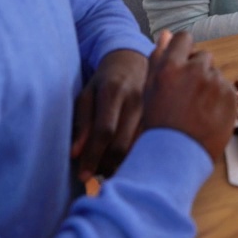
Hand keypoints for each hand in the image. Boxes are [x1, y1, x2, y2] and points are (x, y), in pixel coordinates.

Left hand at [71, 49, 146, 181]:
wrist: (135, 62)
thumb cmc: (104, 82)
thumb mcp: (87, 94)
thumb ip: (82, 122)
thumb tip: (75, 154)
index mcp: (114, 92)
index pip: (104, 131)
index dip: (92, 156)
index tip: (83, 176)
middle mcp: (137, 101)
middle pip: (122, 144)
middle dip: (105, 165)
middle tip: (93, 173)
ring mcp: (152, 110)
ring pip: (136, 148)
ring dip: (119, 164)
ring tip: (105, 168)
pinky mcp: (161, 117)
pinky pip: (146, 145)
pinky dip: (133, 157)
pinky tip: (122, 159)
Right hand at [140, 31, 235, 159]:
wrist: (176, 156)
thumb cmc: (158, 122)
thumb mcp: (151, 89)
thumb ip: (159, 57)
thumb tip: (166, 32)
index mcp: (171, 67)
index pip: (184, 38)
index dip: (183, 50)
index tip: (181, 64)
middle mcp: (196, 70)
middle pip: (202, 57)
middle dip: (196, 70)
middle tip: (187, 94)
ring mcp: (216, 84)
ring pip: (215, 75)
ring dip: (208, 85)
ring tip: (196, 109)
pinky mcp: (231, 97)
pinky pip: (226, 89)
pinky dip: (219, 99)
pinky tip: (207, 115)